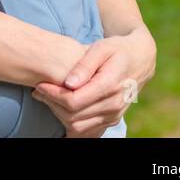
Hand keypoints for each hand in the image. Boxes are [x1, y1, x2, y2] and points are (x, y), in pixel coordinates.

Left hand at [33, 26, 156, 136]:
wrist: (141, 59)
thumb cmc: (116, 49)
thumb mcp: (100, 48)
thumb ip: (84, 65)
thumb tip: (68, 83)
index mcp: (110, 85)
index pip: (74, 101)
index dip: (52, 95)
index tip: (40, 85)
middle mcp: (114, 104)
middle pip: (73, 116)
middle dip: (52, 104)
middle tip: (39, 90)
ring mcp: (115, 115)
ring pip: (79, 127)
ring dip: (59, 115)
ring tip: (48, 97)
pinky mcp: (113, 119)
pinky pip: (88, 131)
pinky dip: (71, 123)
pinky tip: (61, 108)